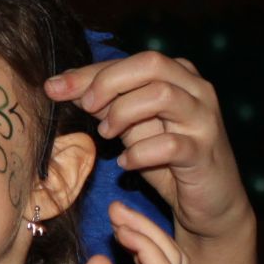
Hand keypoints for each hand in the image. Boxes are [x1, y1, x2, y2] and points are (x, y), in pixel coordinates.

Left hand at [44, 52, 250, 241]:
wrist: (210, 202)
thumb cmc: (167, 158)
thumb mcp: (132, 126)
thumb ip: (106, 103)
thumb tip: (60, 85)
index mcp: (177, 74)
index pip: (129, 61)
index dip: (88, 72)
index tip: (53, 87)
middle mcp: (196, 89)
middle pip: (150, 64)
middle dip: (109, 82)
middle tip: (86, 107)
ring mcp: (204, 119)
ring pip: (162, 95)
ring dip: (124, 113)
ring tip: (106, 134)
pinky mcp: (205, 152)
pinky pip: (170, 144)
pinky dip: (140, 153)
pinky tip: (126, 163)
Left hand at [53, 203, 188, 263]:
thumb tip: (100, 260)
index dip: (144, 240)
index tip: (116, 222)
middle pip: (174, 257)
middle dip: (147, 227)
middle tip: (118, 210)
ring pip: (172, 258)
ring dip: (146, 230)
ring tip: (119, 215)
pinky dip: (145, 244)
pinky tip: (123, 234)